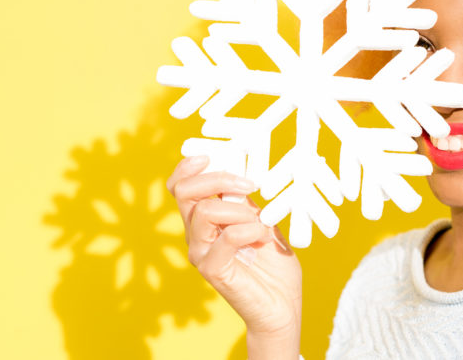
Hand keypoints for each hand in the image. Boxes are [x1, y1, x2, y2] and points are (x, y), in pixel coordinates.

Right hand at [166, 156, 301, 356]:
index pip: (180, 186)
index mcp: (205, 219)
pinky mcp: (212, 270)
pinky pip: (226, 237)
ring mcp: (201, 252)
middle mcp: (196, 234)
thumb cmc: (273, 263)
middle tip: (249, 185)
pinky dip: (248, 230)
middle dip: (217, 178)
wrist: (282, 305)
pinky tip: (262, 237)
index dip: (188, 167)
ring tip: (262, 224)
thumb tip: (242, 170)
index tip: (210, 156)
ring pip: (204, 211)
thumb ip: (246, 200)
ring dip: (240, 210)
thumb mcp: (262, 219)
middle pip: (184, 192)